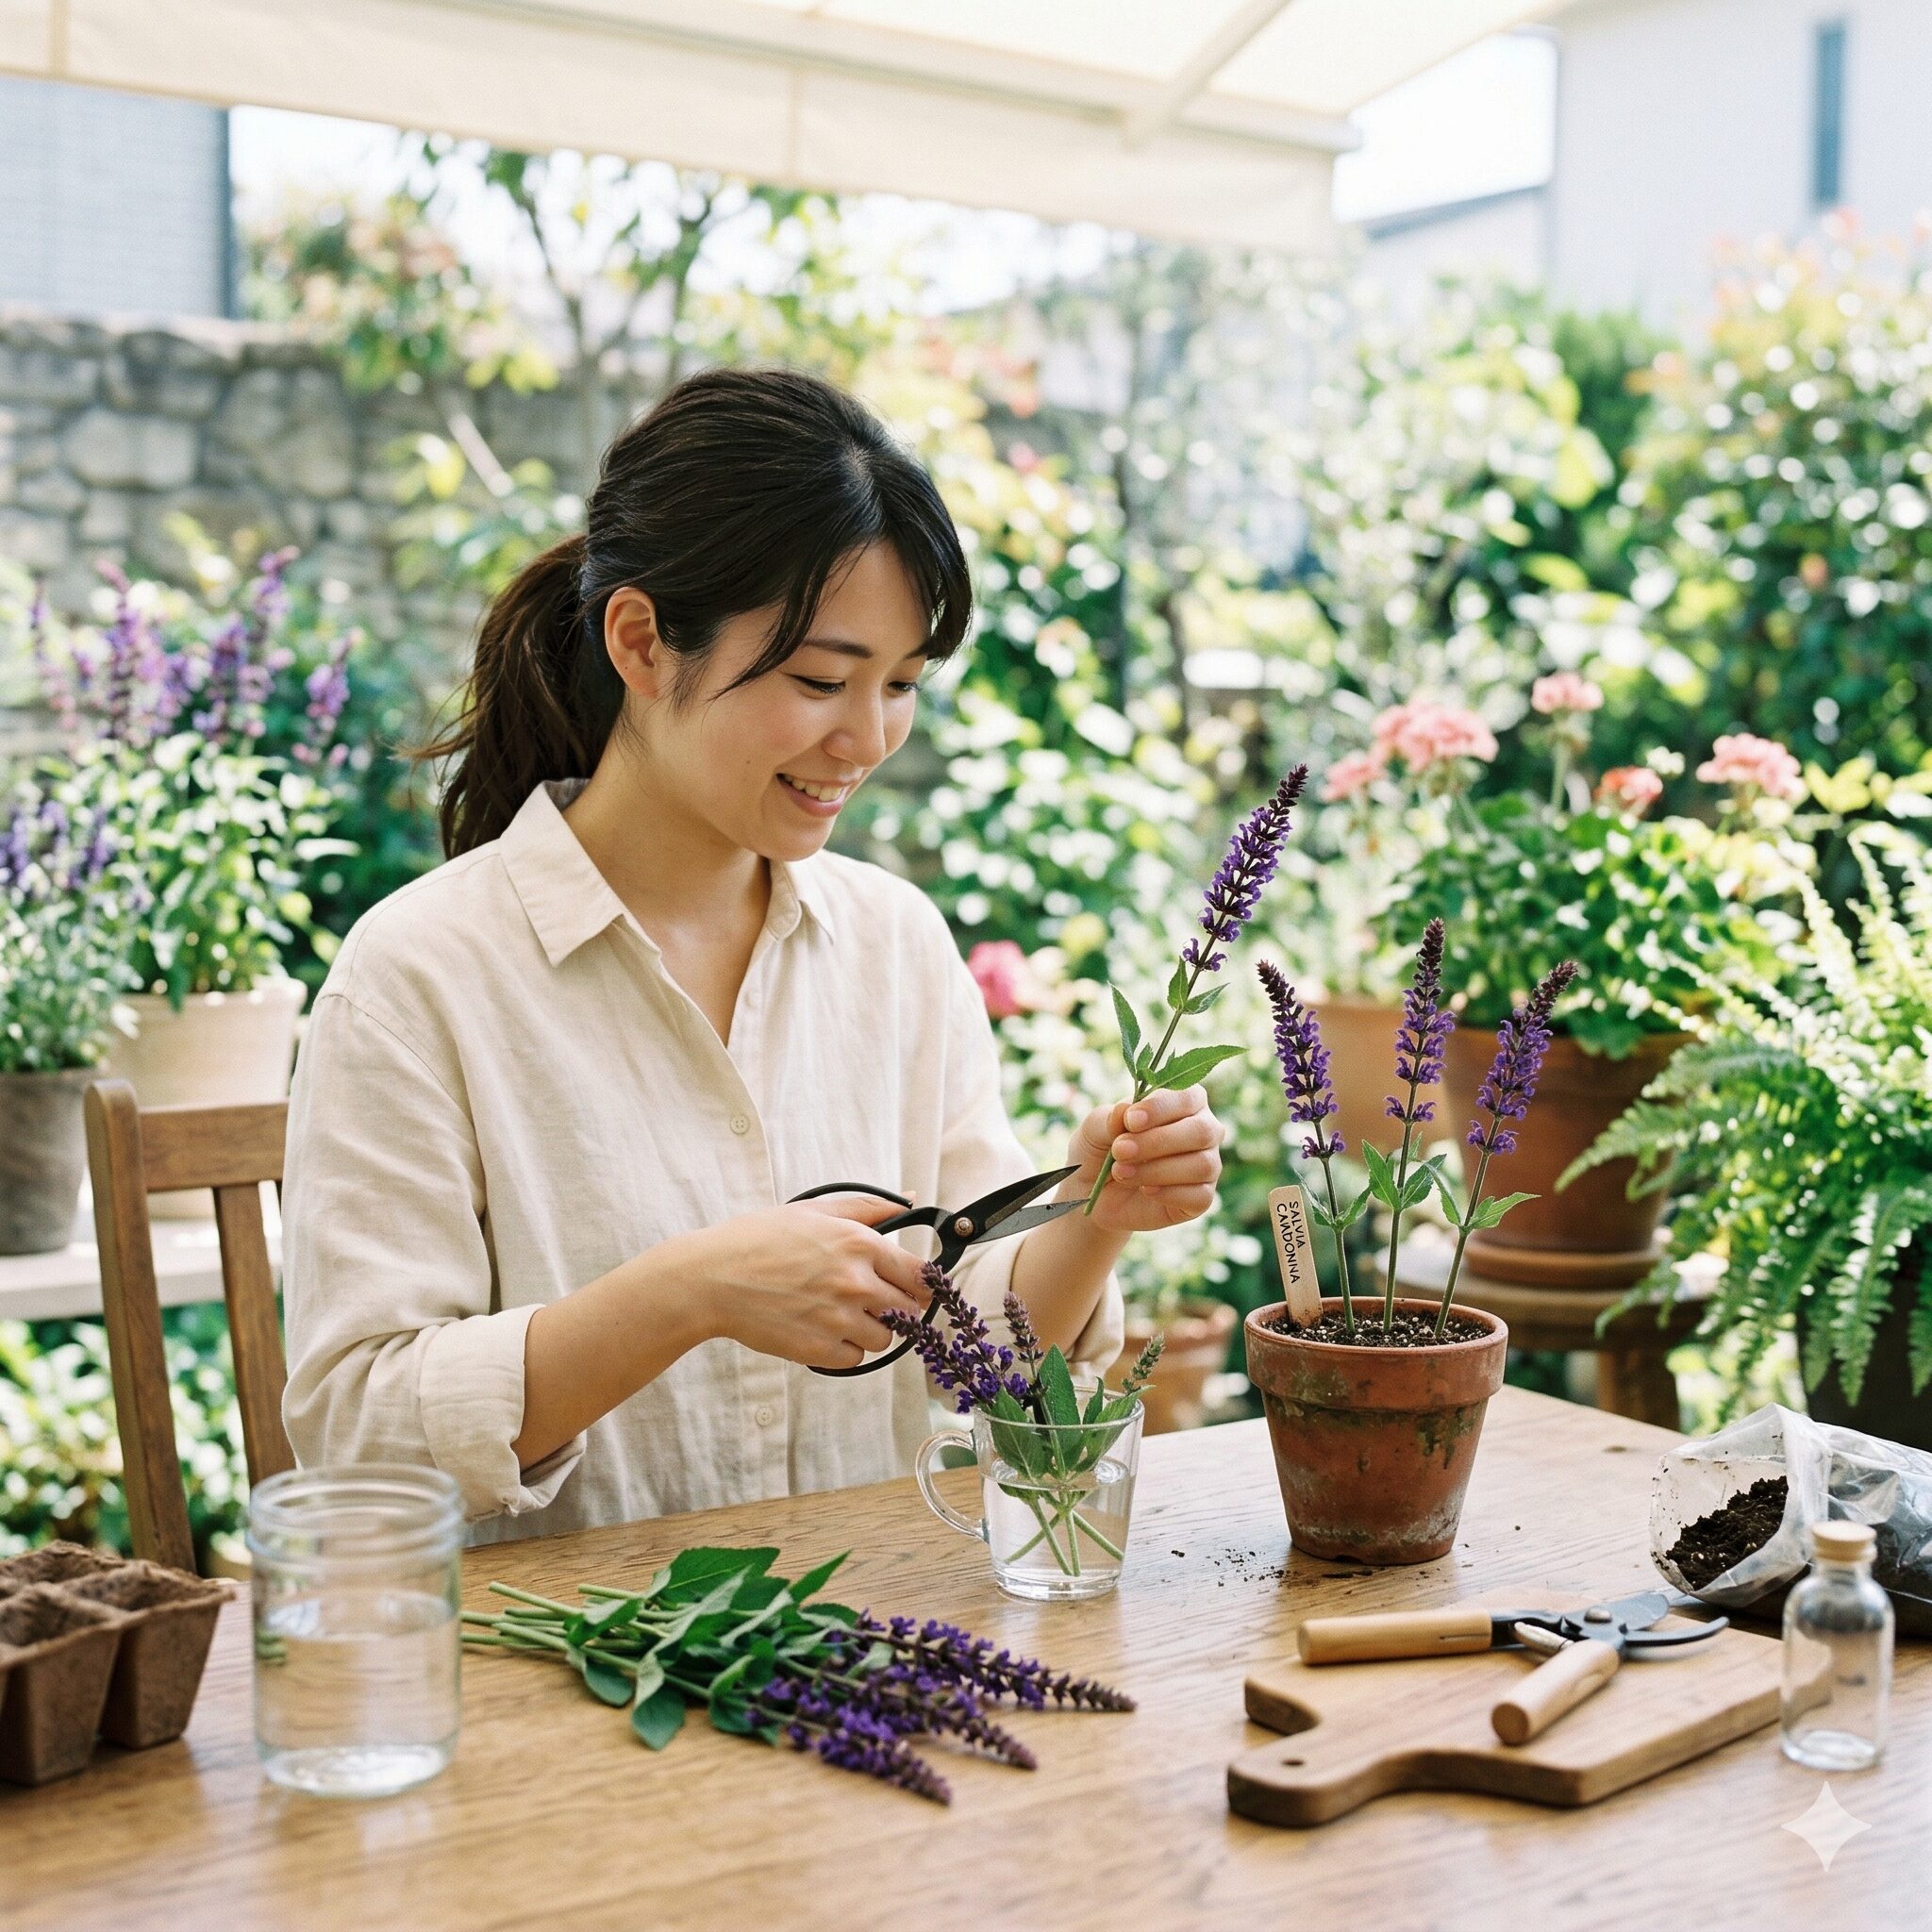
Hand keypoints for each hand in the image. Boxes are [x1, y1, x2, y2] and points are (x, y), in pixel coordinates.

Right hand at [690, 1194, 932, 1370]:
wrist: (712, 1279)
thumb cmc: (759, 1239)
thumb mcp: (814, 1210)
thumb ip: (868, 1206)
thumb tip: (908, 1199)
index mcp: (859, 1244)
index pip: (920, 1275)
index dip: (919, 1283)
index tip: (909, 1286)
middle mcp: (856, 1282)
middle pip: (910, 1310)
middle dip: (897, 1307)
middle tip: (873, 1302)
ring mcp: (838, 1319)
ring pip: (885, 1338)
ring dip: (871, 1330)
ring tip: (841, 1315)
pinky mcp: (819, 1350)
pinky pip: (856, 1359)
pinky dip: (845, 1349)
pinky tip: (823, 1330)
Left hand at [1069, 1085, 1223, 1233]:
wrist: (1094, 1194)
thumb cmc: (1100, 1150)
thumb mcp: (1094, 1130)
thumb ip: (1109, 1118)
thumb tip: (1126, 1110)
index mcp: (1185, 1102)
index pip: (1189, 1096)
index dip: (1161, 1108)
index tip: (1130, 1121)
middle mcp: (1204, 1130)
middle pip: (1201, 1131)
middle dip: (1157, 1142)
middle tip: (1120, 1151)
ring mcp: (1207, 1165)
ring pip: (1202, 1165)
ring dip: (1157, 1170)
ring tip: (1121, 1173)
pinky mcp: (1202, 1198)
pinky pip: (1200, 1196)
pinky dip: (1169, 1193)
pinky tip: (1145, 1190)